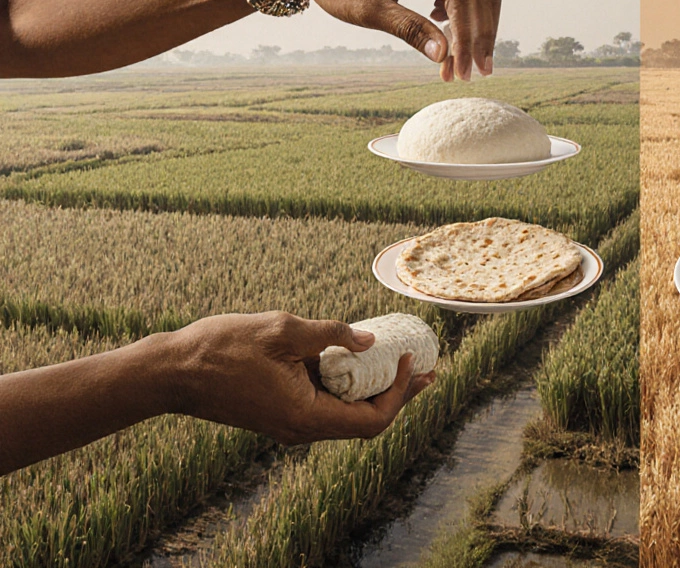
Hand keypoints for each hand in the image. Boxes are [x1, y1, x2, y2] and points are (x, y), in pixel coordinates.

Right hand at [163, 311, 434, 443]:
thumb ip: (331, 334)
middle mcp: (301, 429)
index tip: (411, 361)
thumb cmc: (221, 348)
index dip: (399, 393)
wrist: (171, 372)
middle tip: (426, 367)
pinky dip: (347, 387)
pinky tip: (358, 361)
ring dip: (374, 390)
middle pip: (365, 422)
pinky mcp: (280, 415)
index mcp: (305, 416)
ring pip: (346, 415)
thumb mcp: (283, 329)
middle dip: (398, 394)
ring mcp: (290, 425)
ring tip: (400, 362)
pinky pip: (325, 406)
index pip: (371, 421)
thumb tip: (371, 341)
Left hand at [257, 0, 500, 80]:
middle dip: (481, 35)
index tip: (465, 70)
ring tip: (464, 63)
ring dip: (477, 27)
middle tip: (478, 72)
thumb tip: (445, 56)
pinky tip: (447, 34)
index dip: (468, 36)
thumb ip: (410, 30)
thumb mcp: (369, 10)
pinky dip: (465, 15)